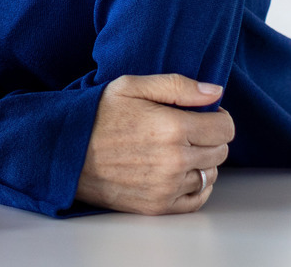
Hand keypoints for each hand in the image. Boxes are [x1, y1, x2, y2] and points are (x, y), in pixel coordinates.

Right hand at [76, 74, 234, 214]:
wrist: (64, 151)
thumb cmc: (95, 115)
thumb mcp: (130, 86)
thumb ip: (177, 86)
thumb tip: (216, 93)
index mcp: (172, 127)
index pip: (226, 128)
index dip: (218, 118)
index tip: (204, 115)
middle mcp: (174, 160)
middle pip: (220, 152)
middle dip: (210, 138)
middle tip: (186, 130)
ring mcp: (167, 186)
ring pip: (210, 175)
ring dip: (201, 162)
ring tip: (176, 150)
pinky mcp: (158, 205)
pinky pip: (197, 199)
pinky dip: (196, 186)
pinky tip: (179, 172)